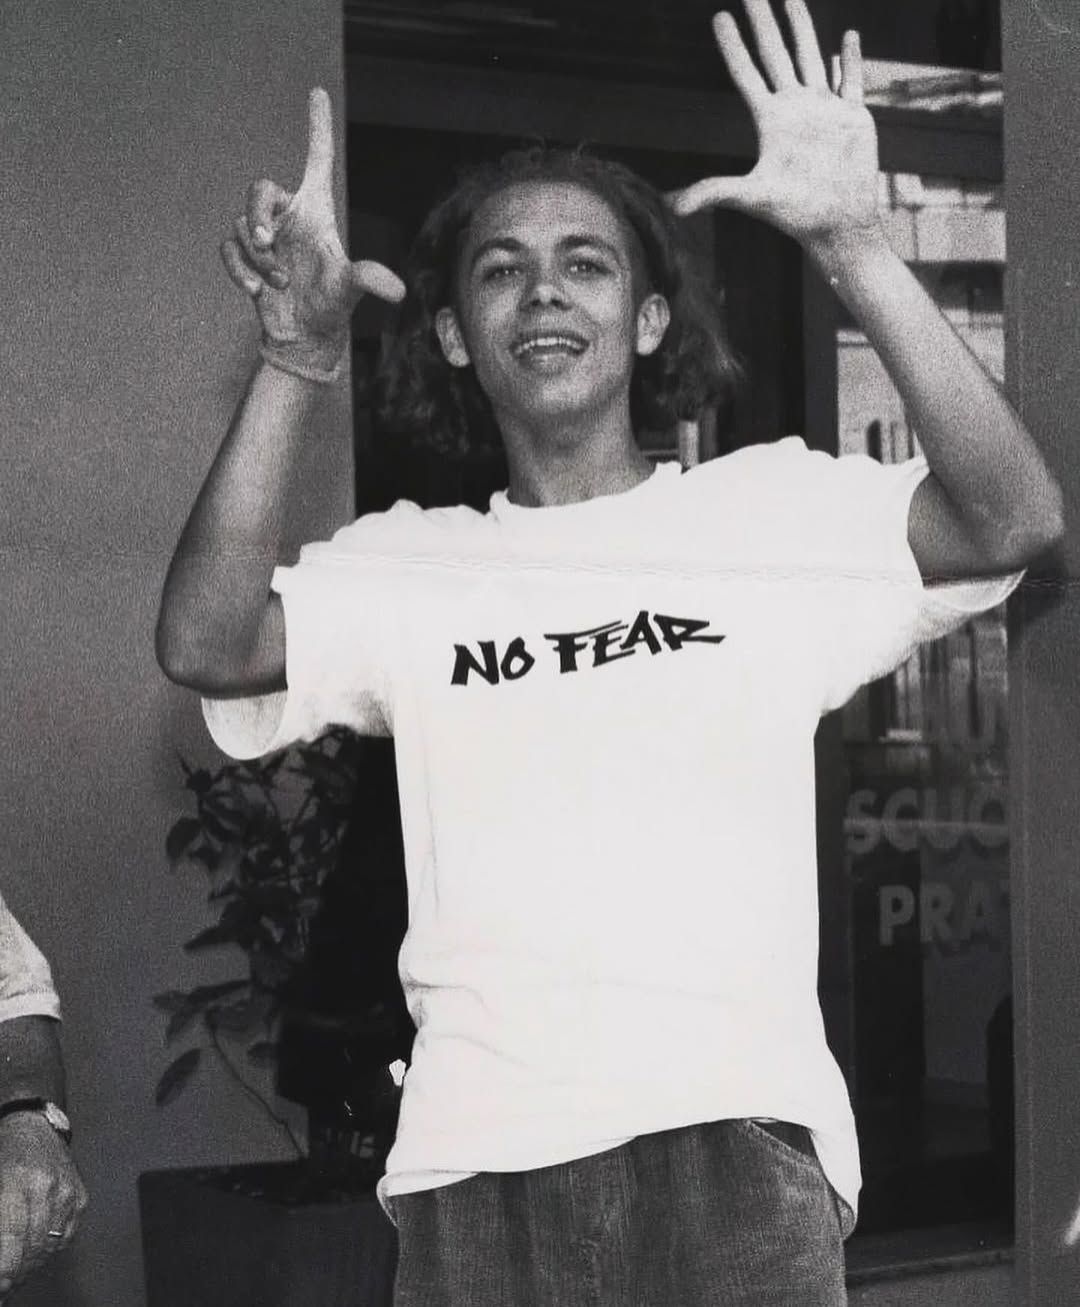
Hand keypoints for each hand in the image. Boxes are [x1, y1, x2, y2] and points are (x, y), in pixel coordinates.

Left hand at [0, 1115, 86, 1299]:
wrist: (33, 1126)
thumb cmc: (5, 1154)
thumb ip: (1, 1222)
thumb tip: (3, 1255)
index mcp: (19, 1183)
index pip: (14, 1239)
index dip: (6, 1270)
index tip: (1, 1285)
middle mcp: (48, 1189)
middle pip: (33, 1248)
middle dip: (17, 1272)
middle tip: (6, 1283)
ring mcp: (69, 1193)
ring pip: (51, 1247)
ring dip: (33, 1265)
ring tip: (18, 1271)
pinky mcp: (81, 1198)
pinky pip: (66, 1237)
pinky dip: (51, 1250)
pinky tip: (37, 1251)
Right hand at [220, 88, 404, 373]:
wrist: (306, 337)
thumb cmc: (331, 307)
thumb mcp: (350, 290)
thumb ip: (369, 281)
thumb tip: (398, 291)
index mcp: (316, 211)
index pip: (317, 159)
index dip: (318, 126)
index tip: (318, 91)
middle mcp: (289, 217)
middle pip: (259, 189)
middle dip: (257, 212)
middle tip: (266, 241)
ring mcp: (264, 236)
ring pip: (243, 226)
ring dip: (259, 257)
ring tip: (281, 284)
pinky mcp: (246, 257)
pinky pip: (228, 248)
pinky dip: (239, 268)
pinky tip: (257, 290)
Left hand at [670, 2, 881, 252]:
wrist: (837, 226)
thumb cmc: (794, 214)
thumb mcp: (751, 197)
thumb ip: (713, 192)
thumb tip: (671, 206)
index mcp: (770, 121)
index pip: (747, 74)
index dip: (733, 46)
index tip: (719, 16)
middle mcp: (795, 109)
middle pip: (776, 54)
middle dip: (764, 21)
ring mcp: (824, 111)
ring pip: (811, 57)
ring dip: (802, 27)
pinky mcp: (853, 118)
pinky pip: (851, 81)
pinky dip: (850, 59)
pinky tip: (847, 36)